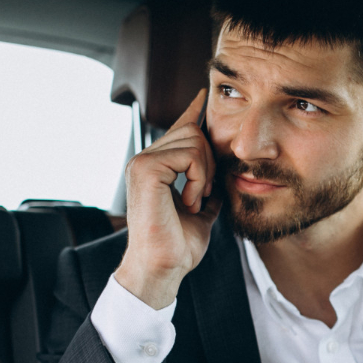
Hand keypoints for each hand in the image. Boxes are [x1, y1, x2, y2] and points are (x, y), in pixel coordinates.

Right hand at [115, 88, 220, 308]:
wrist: (164, 268)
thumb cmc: (178, 247)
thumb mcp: (200, 212)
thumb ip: (207, 191)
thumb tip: (221, 182)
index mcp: (155, 167)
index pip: (178, 129)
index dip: (192, 110)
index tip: (204, 95)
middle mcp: (144, 160)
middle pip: (193, 132)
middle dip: (209, 163)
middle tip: (203, 196)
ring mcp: (142, 162)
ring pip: (194, 140)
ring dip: (205, 174)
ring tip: (194, 201)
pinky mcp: (145, 169)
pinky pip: (189, 155)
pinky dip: (198, 180)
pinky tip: (189, 202)